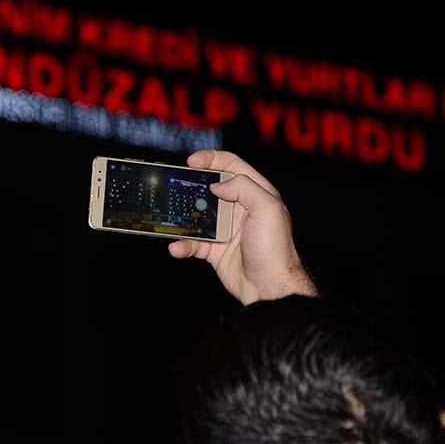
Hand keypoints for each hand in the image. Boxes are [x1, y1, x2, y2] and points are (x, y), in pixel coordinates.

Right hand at [168, 150, 316, 304]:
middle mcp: (239, 208)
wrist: (269, 286)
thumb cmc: (275, 248)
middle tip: (175, 183)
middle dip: (191, 183)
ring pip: (197, 215)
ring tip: (169, 215)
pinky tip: (177, 247)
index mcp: (255, 193)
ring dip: (182, 216)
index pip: (232, 166)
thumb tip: (217, 186)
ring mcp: (226, 228)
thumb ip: (244, 187)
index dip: (212, 159)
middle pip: (210, 187)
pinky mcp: (215, 249)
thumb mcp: (268, 209)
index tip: (192, 161)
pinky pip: (193, 242)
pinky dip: (183, 244)